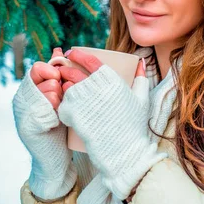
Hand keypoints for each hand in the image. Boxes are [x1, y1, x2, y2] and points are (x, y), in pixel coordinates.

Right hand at [11, 47, 76, 200]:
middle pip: (43, 77)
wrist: (53, 160)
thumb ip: (55, 76)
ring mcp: (21, 113)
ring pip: (47, 92)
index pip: (37, 67)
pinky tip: (55, 123)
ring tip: (58, 112)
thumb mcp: (58, 97)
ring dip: (58, 101)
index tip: (59, 81)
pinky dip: (54, 115)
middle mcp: (21, 99)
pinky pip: (45, 111)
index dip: (52, 71)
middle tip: (59, 102)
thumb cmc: (58, 126)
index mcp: (28, 90)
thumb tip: (59, 50)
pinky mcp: (27, 127)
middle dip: (57, 87)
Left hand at [57, 50, 166, 200]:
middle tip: (64, 71)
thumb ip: (141, 78)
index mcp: (111, 79)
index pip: (90, 60)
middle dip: (66, 69)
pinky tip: (67, 107)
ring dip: (63, 86)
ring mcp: (82, 100)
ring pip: (65, 87)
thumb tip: (140, 62)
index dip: (78, 54)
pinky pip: (62, 103)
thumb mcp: (142, 99)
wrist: (124, 151)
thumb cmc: (134, 125)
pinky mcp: (73, 114)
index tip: (72, 53)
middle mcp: (95, 87)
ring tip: (65, 90)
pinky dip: (63, 104)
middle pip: (72, 71)